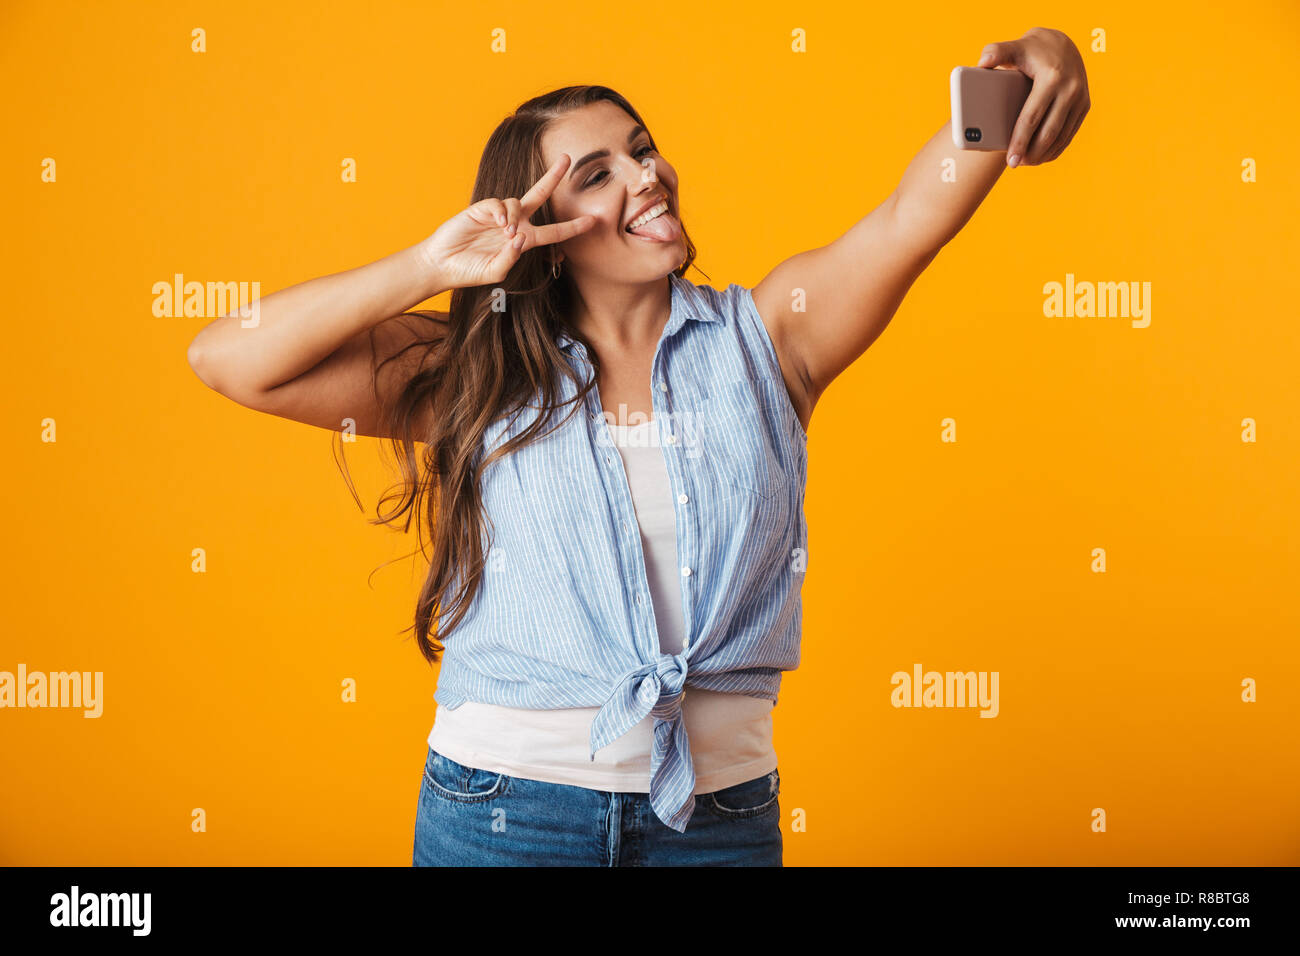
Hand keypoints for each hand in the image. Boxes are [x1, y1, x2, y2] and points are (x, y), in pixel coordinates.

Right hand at [418, 154, 595, 288]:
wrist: (442, 264)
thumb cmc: (470, 271)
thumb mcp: (496, 272)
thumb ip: (511, 258)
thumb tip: (520, 237)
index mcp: (524, 241)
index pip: (554, 232)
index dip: (572, 227)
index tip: (592, 221)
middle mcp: (515, 224)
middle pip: (539, 196)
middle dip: (553, 177)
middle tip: (567, 159)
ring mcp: (498, 215)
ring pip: (518, 202)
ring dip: (516, 217)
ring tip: (506, 233)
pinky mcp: (481, 208)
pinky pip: (499, 204)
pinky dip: (502, 212)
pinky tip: (499, 224)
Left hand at [977, 26, 1090, 166]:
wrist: (1062, 43)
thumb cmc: (1031, 49)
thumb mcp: (1014, 47)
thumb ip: (995, 52)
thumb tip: (981, 64)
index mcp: (1052, 78)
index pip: (1032, 118)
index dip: (1019, 141)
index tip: (1010, 159)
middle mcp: (1071, 89)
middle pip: (1048, 132)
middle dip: (1031, 153)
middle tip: (1014, 164)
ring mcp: (1081, 98)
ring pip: (1061, 137)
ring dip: (1043, 154)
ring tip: (1024, 162)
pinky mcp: (1085, 105)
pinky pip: (1070, 134)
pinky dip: (1055, 148)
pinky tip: (1041, 156)